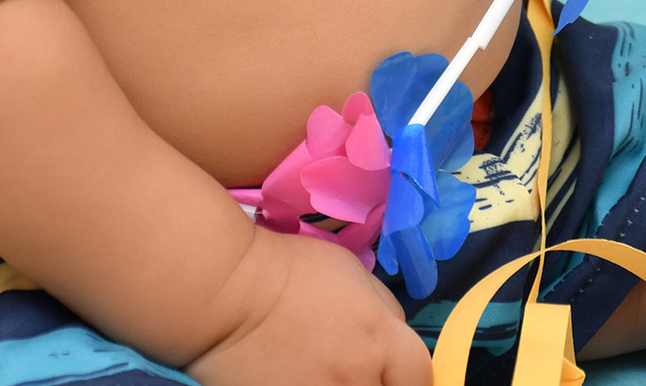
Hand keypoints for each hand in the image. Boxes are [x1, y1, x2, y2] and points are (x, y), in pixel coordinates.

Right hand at [189, 226, 432, 385]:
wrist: (226, 294)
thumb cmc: (289, 271)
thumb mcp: (352, 272)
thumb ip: (383, 312)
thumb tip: (391, 338)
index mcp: (378, 340)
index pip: (420, 376)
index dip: (410, 375)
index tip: (398, 372)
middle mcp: (357, 380)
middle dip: (378, 382)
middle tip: (359, 370)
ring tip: (325, 370)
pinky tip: (300, 377)